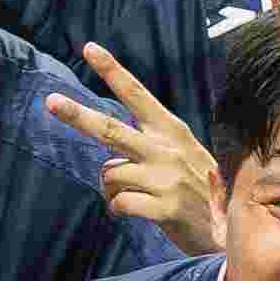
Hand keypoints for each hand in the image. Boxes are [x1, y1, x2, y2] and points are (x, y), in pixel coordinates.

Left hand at [43, 40, 222, 248]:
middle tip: (50, 101)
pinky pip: (120, 203)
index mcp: (172, 131)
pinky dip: (117, 209)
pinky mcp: (164, 207)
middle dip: (77, 115)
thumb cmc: (202, 193)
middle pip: (111, 129)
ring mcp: (166, 178)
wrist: (229, 231)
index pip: (137, 95)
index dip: (112, 71)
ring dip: (109, 189)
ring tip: (126, 197)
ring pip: (109, 174)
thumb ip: (151, 149)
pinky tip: (130, 212)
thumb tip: (111, 161)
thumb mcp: (185, 158)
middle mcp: (167, 150)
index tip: (89, 49)